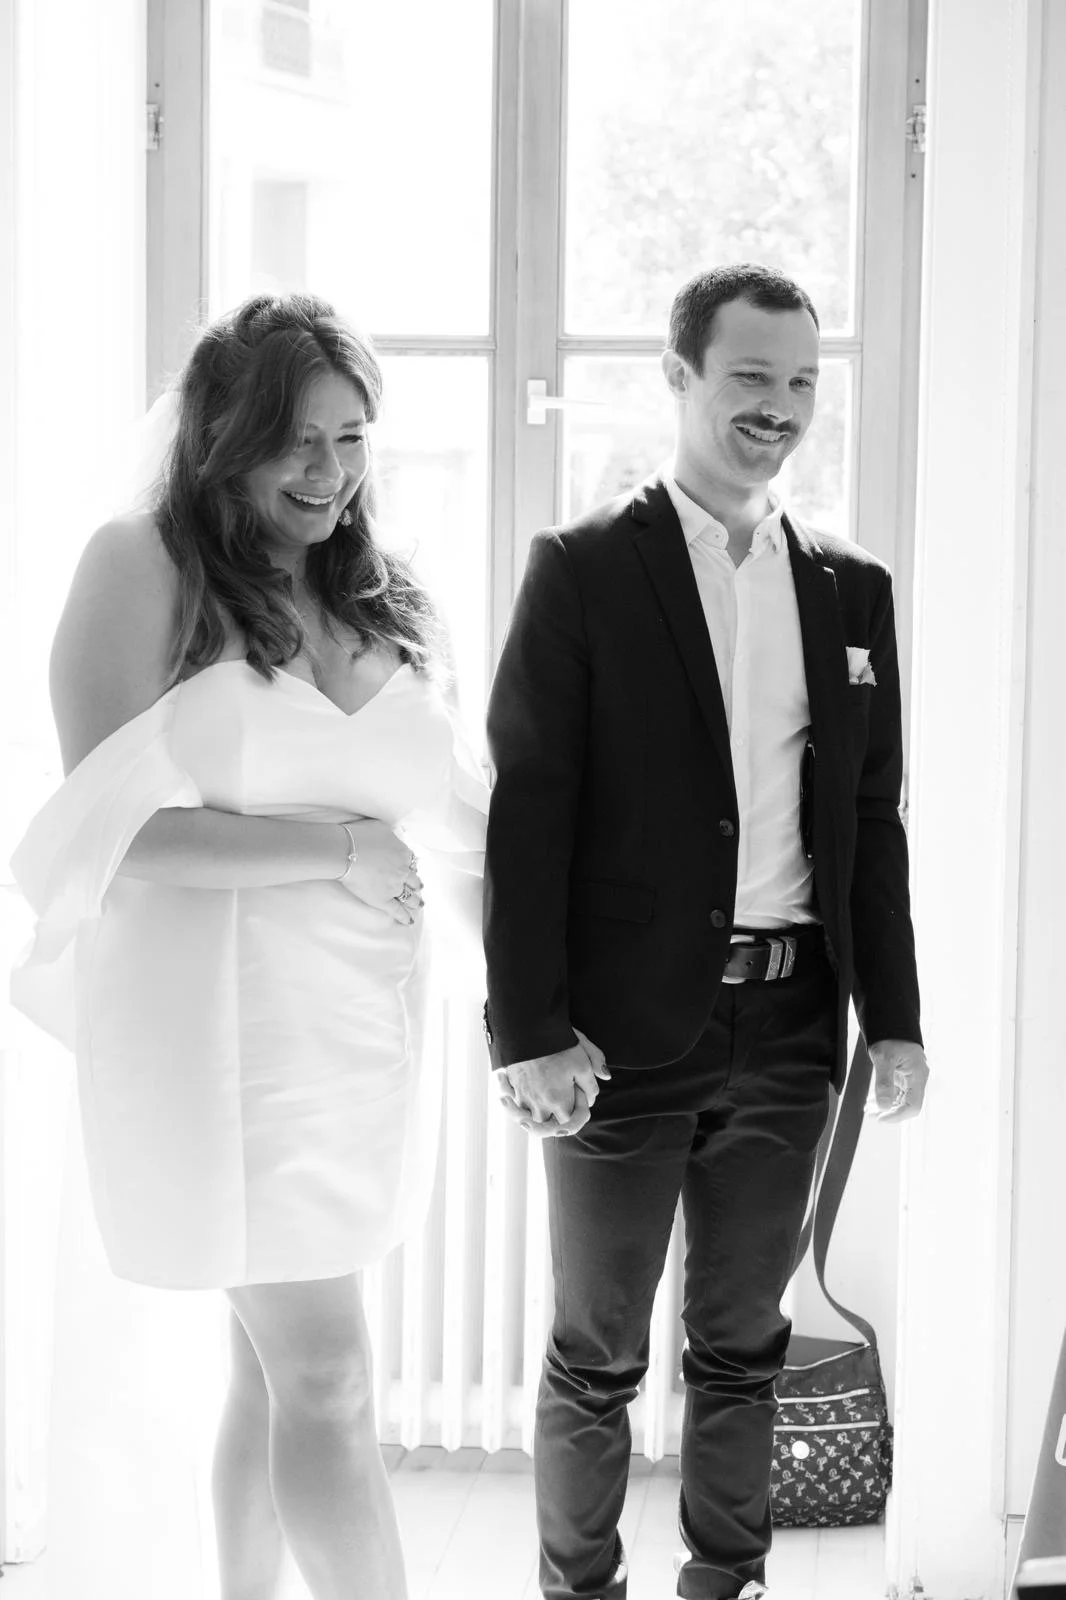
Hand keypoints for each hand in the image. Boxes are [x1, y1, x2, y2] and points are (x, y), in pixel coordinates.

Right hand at [337, 819, 422, 924]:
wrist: (346, 851)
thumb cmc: (360, 836)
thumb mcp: (382, 828)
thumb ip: (392, 836)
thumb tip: (394, 839)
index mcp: (403, 853)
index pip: (412, 862)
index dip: (411, 866)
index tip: (411, 870)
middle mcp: (403, 871)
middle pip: (414, 880)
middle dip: (417, 885)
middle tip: (419, 888)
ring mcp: (394, 887)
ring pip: (410, 897)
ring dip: (415, 901)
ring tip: (418, 905)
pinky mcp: (383, 900)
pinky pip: (397, 911)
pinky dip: (404, 917)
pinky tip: (409, 921)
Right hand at [495, 1029, 610, 1137]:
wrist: (527, 1028)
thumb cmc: (557, 1046)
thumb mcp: (584, 1063)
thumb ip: (592, 1085)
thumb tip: (593, 1097)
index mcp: (559, 1103)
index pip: (572, 1122)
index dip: (580, 1108)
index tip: (579, 1089)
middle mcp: (539, 1107)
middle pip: (552, 1122)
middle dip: (560, 1111)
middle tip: (565, 1088)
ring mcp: (522, 1099)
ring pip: (533, 1117)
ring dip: (541, 1110)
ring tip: (548, 1089)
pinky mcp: (511, 1089)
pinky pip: (518, 1106)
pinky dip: (523, 1103)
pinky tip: (531, 1087)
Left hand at [867, 1039, 928, 1123]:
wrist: (890, 1022)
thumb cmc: (889, 1037)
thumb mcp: (884, 1058)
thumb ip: (884, 1083)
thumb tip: (883, 1106)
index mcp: (918, 1075)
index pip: (913, 1106)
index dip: (897, 1116)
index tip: (880, 1118)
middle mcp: (917, 1079)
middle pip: (907, 1105)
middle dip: (889, 1112)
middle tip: (870, 1114)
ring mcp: (910, 1078)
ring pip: (901, 1100)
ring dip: (886, 1106)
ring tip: (868, 1109)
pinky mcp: (903, 1075)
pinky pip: (897, 1092)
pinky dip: (886, 1098)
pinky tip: (872, 1101)